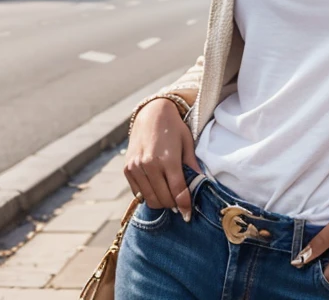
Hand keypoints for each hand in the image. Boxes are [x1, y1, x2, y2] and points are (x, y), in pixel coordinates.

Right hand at [124, 98, 202, 220]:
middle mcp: (149, 165)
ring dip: (161, 202)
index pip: (178, 191)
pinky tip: (157, 188)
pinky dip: (148, 195)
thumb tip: (201, 184)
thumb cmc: (173, 127)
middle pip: (163, 199)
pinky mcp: (127, 169)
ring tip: (169, 197)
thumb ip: (192, 165)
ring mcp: (136, 168)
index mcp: (167, 159)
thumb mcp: (187, 143)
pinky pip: (138, 193)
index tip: (188, 215)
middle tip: (180, 204)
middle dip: (173, 205)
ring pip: (149, 199)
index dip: (184, 206)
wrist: (151, 113)